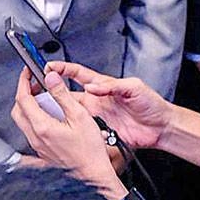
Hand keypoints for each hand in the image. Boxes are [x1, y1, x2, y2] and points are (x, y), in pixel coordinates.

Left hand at [10, 68, 119, 185]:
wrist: (92, 174)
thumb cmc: (90, 150)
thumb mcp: (79, 115)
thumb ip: (62, 95)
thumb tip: (51, 78)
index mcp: (42, 127)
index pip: (23, 99)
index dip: (23, 81)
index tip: (27, 72)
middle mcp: (35, 138)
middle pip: (18, 110)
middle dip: (23, 93)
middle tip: (35, 83)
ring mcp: (37, 146)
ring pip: (23, 121)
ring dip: (29, 106)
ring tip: (45, 98)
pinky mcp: (42, 151)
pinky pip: (30, 131)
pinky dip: (35, 118)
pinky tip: (50, 115)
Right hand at [44, 61, 174, 151]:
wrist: (160, 126)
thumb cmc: (150, 104)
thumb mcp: (134, 87)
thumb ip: (113, 86)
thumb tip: (93, 87)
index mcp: (104, 86)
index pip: (78, 74)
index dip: (63, 69)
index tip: (49, 67)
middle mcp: (97, 101)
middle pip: (69, 95)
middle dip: (53, 92)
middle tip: (39, 91)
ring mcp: (97, 117)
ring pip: (72, 114)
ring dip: (62, 113)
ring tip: (49, 112)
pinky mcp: (100, 132)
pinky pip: (83, 131)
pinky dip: (75, 130)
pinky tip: (68, 131)